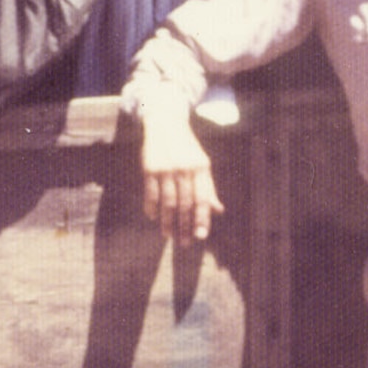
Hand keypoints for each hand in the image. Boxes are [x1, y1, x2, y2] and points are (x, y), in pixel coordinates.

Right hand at [140, 114, 223, 245]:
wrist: (166, 124)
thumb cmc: (187, 149)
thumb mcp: (202, 165)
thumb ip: (209, 188)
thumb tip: (218, 210)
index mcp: (201, 168)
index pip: (203, 198)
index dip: (202, 218)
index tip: (201, 236)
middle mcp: (185, 169)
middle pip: (185, 203)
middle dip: (185, 225)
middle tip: (185, 242)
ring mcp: (166, 169)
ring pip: (167, 202)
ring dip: (167, 221)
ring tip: (168, 235)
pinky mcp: (149, 168)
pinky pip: (151, 193)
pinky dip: (152, 208)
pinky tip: (154, 218)